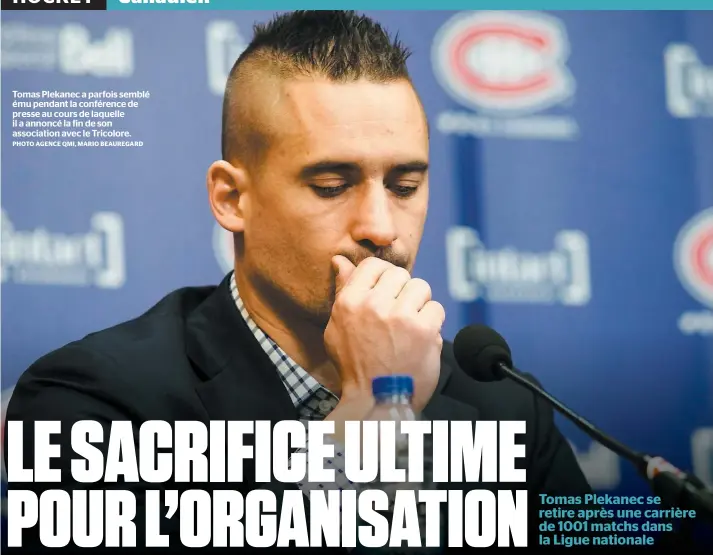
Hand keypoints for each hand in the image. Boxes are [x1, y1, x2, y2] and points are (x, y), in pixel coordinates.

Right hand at [324, 255, 444, 414]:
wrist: (377, 401)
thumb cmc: (356, 366)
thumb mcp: (337, 328)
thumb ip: (344, 291)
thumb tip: (340, 261)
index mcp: (349, 302)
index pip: (373, 265)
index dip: (384, 277)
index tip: (387, 294)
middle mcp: (373, 305)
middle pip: (400, 274)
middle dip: (403, 292)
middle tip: (400, 314)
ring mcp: (400, 317)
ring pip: (421, 287)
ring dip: (419, 305)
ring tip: (411, 326)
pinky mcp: (424, 330)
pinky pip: (436, 309)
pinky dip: (432, 323)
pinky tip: (421, 339)